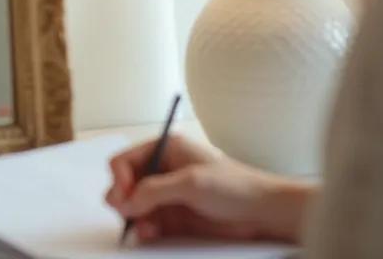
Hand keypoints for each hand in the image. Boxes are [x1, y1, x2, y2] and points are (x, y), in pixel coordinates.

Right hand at [105, 136, 313, 243]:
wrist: (262, 212)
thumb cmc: (235, 186)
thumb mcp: (191, 183)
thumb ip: (154, 190)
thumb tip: (123, 203)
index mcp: (165, 149)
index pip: (124, 161)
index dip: (119, 180)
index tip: (125, 199)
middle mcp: (162, 169)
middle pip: (124, 185)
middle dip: (123, 201)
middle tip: (128, 216)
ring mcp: (167, 194)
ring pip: (133, 207)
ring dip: (133, 218)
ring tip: (143, 229)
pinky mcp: (173, 216)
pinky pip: (147, 223)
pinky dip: (143, 229)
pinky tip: (149, 234)